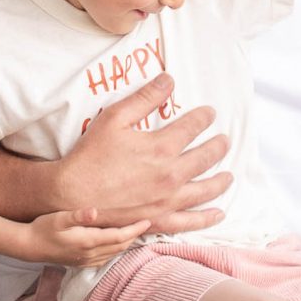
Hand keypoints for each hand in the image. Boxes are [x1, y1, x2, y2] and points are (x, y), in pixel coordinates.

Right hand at [28, 207, 153, 267]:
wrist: (29, 247)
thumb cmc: (43, 228)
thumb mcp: (58, 218)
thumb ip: (77, 216)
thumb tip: (94, 211)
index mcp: (88, 241)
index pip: (119, 236)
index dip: (135, 229)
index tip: (147, 221)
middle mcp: (90, 254)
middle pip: (120, 246)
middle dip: (135, 235)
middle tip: (147, 224)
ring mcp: (86, 261)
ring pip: (114, 254)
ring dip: (127, 244)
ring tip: (136, 232)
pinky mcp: (82, 263)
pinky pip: (105, 259)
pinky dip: (116, 251)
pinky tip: (117, 244)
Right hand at [56, 73, 232, 234]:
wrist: (71, 195)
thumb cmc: (90, 155)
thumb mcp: (114, 118)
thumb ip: (144, 98)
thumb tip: (168, 79)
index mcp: (161, 147)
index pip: (192, 127)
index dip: (204, 117)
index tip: (210, 113)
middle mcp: (171, 174)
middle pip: (206, 157)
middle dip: (218, 146)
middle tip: (225, 141)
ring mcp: (167, 200)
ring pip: (205, 190)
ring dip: (220, 181)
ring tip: (229, 176)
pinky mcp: (159, 220)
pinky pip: (191, 221)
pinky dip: (207, 217)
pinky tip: (218, 213)